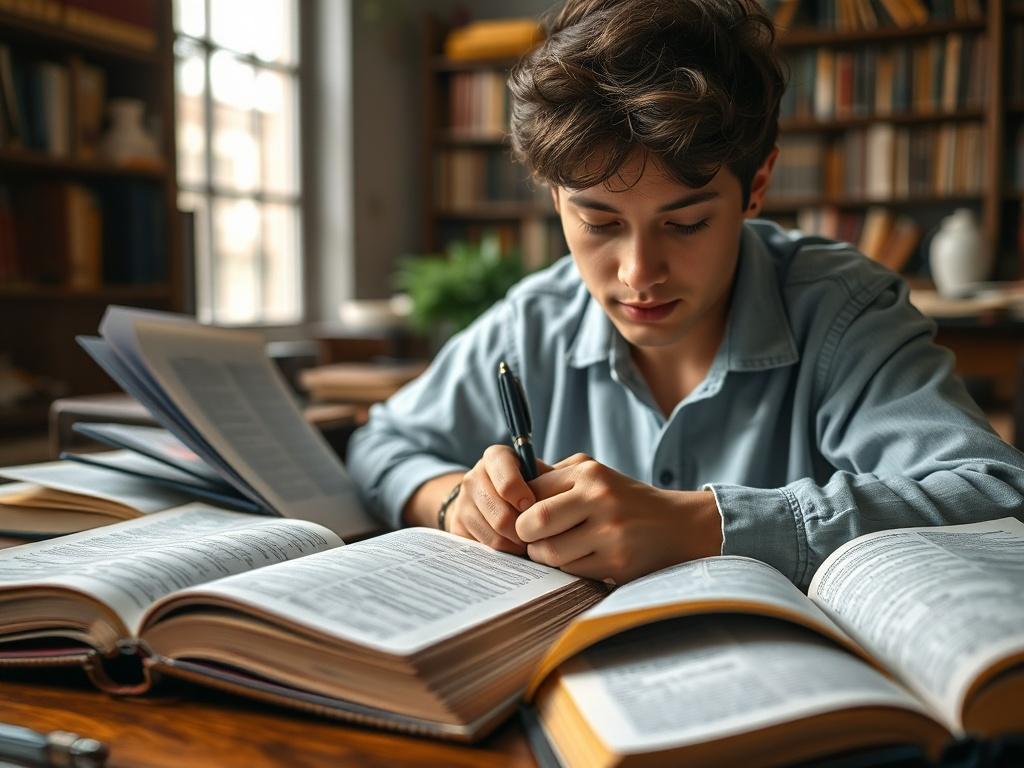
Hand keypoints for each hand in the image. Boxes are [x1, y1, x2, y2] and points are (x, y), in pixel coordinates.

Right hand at [445, 444, 542, 554]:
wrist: (491, 496)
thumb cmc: (526, 485)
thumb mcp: (539, 475)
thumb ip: (552, 482)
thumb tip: (563, 498)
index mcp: (495, 457)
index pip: (506, 479)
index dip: (522, 496)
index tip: (533, 507)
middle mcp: (474, 477)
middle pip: (501, 515)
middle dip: (524, 530)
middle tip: (538, 534)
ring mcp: (462, 503)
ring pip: (494, 535)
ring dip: (516, 544)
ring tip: (529, 542)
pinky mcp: (457, 526)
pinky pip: (484, 548)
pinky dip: (503, 552)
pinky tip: (514, 547)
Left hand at [515, 454, 722, 583]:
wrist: (679, 525)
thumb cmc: (625, 500)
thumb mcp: (595, 476)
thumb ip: (556, 478)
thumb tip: (510, 491)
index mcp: (589, 473)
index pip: (531, 491)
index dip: (520, 510)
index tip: (525, 519)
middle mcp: (599, 498)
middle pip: (533, 522)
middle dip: (525, 535)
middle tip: (532, 539)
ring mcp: (610, 532)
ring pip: (549, 553)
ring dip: (544, 557)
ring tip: (557, 550)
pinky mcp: (617, 563)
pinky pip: (572, 572)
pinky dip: (569, 569)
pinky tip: (582, 560)